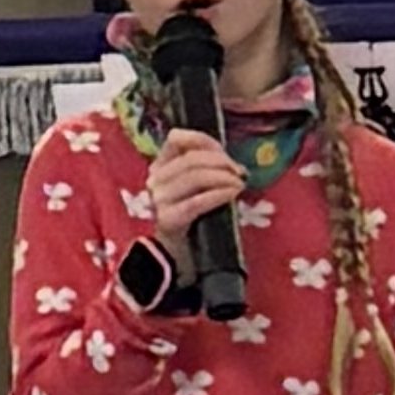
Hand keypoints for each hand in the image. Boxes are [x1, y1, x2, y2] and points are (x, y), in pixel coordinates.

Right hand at [138, 126, 240, 248]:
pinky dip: (218, 194)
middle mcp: (155, 180)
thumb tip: (235, 165)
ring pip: (194, 176)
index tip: (225, 153)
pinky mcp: (168, 220)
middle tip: (239, 173)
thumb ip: (209, 168)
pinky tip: (232, 194)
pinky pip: (197, 201)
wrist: (181, 254)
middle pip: (190, 159)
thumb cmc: (195, 217)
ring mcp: (159, 200)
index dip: (204, 141)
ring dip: (223, 177)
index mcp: (160, 166)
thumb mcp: (200, 187)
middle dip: (221, 162)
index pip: (176, 139)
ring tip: (239, 184)